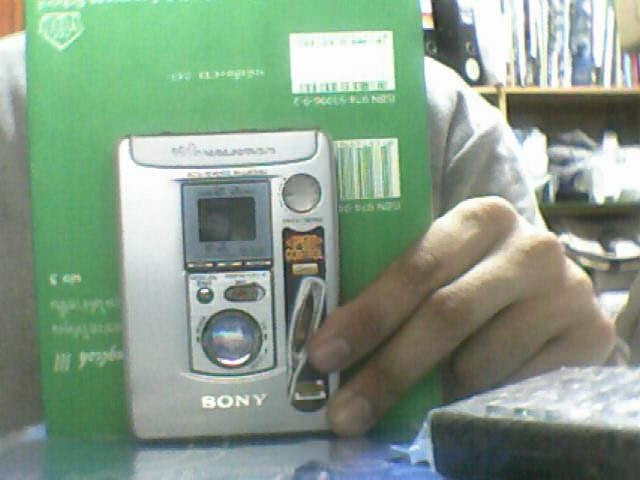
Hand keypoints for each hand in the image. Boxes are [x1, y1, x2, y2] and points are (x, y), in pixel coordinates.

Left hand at [308, 196, 614, 435]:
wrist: (549, 287)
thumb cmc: (477, 275)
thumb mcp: (445, 267)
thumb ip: (400, 292)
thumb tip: (333, 350)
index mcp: (481, 218)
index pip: (417, 267)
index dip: (367, 315)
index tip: (324, 355)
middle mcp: (530, 247)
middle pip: (447, 315)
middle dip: (389, 369)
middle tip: (347, 411)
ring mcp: (566, 291)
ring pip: (481, 361)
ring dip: (437, 392)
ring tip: (419, 399)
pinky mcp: (591, 334)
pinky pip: (519, 387)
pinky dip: (479, 402)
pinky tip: (462, 399)